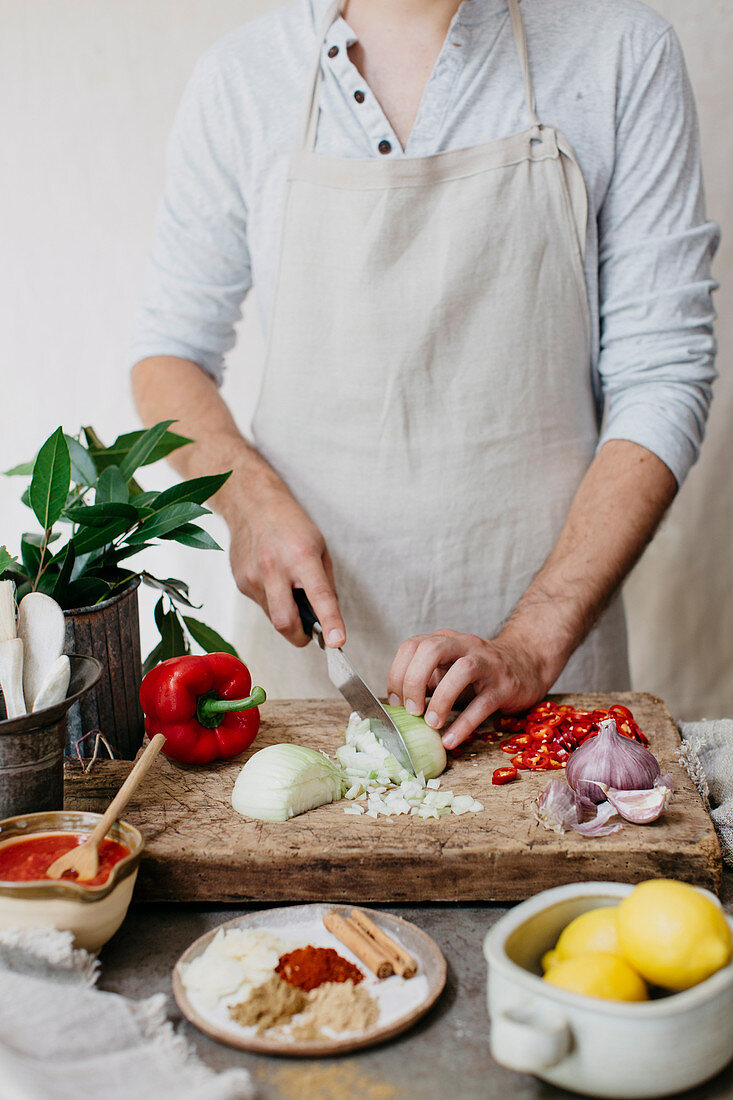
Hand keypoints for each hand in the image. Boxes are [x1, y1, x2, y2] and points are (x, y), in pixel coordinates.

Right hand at [228, 481, 344, 648]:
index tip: (337, 641)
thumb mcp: (319, 547)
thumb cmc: (289, 524)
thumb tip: (328, 617)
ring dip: (286, 615)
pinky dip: (273, 602)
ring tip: (289, 589)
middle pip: (286, 622)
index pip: (319, 597)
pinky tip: (273, 580)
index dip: (329, 622)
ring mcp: (253, 577)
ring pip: (273, 617)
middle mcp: (274, 568)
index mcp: (301, 556)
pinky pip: (262, 605)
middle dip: (300, 637)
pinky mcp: (240, 583)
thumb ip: (325, 584)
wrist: (252, 505)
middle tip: (310, 634)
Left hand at [387, 628, 550, 748]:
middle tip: (411, 710)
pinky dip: (464, 724)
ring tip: (431, 724)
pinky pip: (483, 703)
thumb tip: (395, 706)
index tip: (396, 701)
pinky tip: (450, 739)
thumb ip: (425, 680)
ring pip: (462, 670)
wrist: (525, 663)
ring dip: (441, 699)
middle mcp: (464, 646)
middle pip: (432, 649)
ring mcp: (487, 663)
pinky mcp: (505, 685)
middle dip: (415, 680)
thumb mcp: (447, 669)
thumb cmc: (478, 672)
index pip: (412, 646)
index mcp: (445, 641)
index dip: (398, 673)